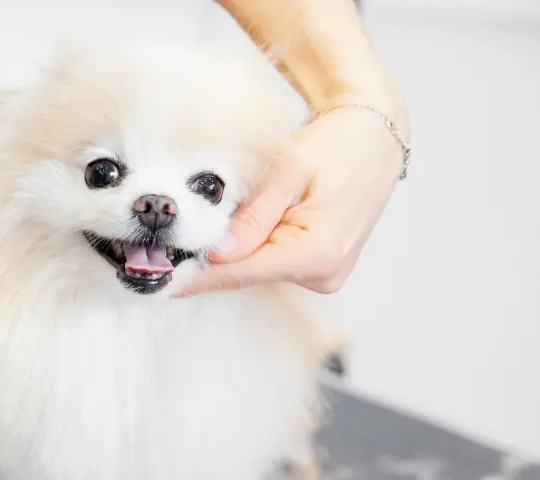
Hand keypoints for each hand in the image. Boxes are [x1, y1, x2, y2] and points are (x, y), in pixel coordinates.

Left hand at [177, 104, 408, 295]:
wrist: (375, 140)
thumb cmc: (336, 145)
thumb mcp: (287, 172)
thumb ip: (252, 217)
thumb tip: (216, 253)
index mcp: (317, 252)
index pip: (241, 272)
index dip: (200, 274)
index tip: (164, 278)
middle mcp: (325, 274)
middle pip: (247, 273)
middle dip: (214, 257)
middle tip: (176, 240)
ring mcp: (326, 276)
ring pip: (258, 269)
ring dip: (237, 249)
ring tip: (233, 214)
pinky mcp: (322, 271)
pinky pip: (273, 264)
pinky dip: (256, 247)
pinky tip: (254, 222)